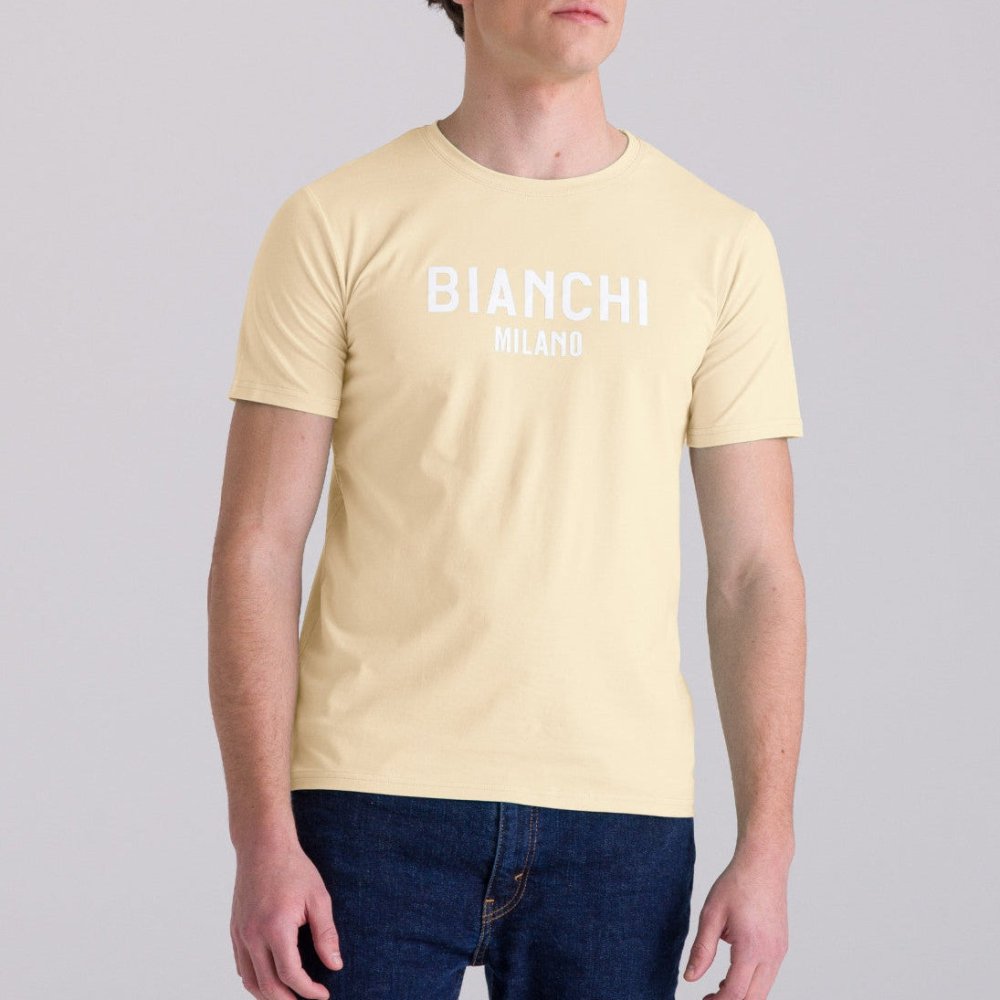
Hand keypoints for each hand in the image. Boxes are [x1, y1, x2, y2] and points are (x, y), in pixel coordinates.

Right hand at [230, 838, 343, 999]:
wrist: (263, 846)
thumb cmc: (293, 868)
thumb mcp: (318, 898)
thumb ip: (326, 934)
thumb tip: (334, 965)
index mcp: (276, 928)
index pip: (290, 975)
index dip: (308, 990)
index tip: (323, 994)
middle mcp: (253, 935)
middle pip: (267, 986)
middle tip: (307, 999)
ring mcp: (240, 933)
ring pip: (249, 980)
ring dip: (268, 995)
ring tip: (289, 996)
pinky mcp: (235, 930)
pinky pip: (241, 965)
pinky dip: (254, 979)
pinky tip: (269, 979)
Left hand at [682, 847, 789, 998]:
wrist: (764, 863)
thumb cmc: (737, 883)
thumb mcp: (711, 914)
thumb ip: (702, 950)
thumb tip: (690, 978)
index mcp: (752, 947)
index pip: (736, 993)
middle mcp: (771, 954)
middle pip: (754, 998)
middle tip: (709, 998)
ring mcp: (780, 951)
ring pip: (763, 990)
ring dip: (743, 994)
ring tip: (718, 985)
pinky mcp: (782, 946)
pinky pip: (769, 975)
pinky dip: (752, 982)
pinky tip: (734, 971)